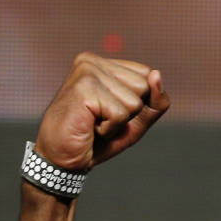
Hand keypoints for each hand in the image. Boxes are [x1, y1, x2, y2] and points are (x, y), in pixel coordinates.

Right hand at [34, 53, 169, 170]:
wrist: (63, 159)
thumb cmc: (98, 138)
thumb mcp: (138, 120)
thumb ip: (156, 100)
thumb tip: (156, 74)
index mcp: (103, 63)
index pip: (147, 75)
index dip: (139, 102)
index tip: (112, 111)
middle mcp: (92, 61)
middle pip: (144, 86)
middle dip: (130, 112)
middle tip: (102, 119)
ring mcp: (86, 72)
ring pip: (135, 102)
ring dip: (119, 122)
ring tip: (95, 123)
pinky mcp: (83, 88)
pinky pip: (120, 114)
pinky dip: (109, 129)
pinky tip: (89, 127)